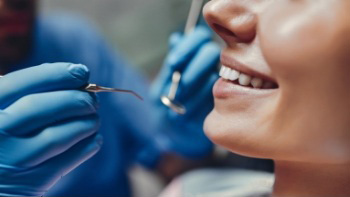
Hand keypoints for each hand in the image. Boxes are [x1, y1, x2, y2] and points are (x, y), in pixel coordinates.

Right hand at [0, 63, 101, 195]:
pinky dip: (86, 147)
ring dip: (85, 123)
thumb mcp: (5, 110)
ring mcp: (12, 160)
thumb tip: (76, 74)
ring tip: (94, 118)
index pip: (20, 84)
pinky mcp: (30, 182)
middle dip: (75, 99)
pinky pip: (66, 162)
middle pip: (39, 108)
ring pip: (56, 137)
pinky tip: (94, 137)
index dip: (56, 74)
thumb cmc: (5, 136)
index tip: (82, 71)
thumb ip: (26, 93)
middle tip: (93, 99)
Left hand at [150, 26, 220, 157]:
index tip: (173, 64)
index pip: (198, 36)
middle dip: (193, 70)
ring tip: (176, 106)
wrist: (174, 136)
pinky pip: (219, 97)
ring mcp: (221, 82)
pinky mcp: (228, 101)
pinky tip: (185, 115)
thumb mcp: (160, 87)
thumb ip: (171, 66)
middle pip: (211, 52)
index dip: (187, 47)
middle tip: (180, 87)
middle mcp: (210, 65)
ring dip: (192, 92)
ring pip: (214, 75)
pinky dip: (197, 106)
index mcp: (194, 56)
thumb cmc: (165, 107)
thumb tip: (176, 39)